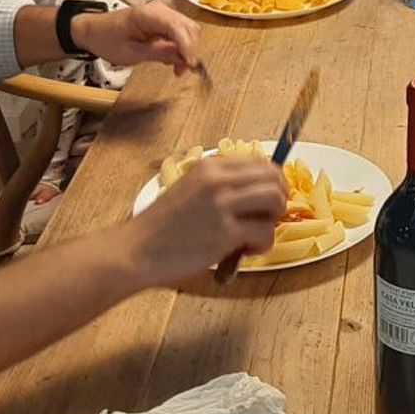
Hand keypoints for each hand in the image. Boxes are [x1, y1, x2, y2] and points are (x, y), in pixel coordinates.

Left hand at [73, 2, 200, 74]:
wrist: (94, 31)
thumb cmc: (107, 40)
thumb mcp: (132, 53)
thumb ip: (159, 53)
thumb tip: (183, 58)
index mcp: (148, 14)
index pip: (177, 27)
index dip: (187, 46)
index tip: (189, 65)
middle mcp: (159, 9)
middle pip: (188, 27)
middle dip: (190, 50)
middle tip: (182, 70)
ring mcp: (163, 13)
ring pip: (188, 29)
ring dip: (187, 49)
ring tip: (177, 67)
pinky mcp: (163, 20)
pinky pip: (180, 32)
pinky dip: (181, 46)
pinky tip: (172, 58)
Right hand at [124, 155, 287, 285]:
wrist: (135, 251)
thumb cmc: (161, 228)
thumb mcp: (190, 190)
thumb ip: (221, 187)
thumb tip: (258, 193)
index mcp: (210, 167)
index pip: (260, 162)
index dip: (273, 181)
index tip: (269, 200)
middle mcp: (218, 180)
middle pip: (273, 177)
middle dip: (279, 199)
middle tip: (266, 219)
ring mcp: (222, 204)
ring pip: (275, 200)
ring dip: (273, 220)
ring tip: (255, 235)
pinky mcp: (225, 232)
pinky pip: (264, 232)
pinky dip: (263, 244)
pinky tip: (245, 251)